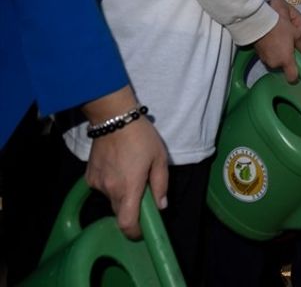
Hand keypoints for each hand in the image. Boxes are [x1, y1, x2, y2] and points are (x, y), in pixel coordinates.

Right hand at [82, 86, 168, 238]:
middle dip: (132, 209)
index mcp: (128, 188)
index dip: (133, 232)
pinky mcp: (88, 176)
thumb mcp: (159, 159)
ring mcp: (96, 184)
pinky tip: (119, 167)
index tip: (141, 231)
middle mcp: (109, 190)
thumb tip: (161, 205)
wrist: (113, 119)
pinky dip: (112, 184)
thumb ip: (161, 185)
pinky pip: (102, 188)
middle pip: (120, 211)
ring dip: (122, 193)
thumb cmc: (141, 138)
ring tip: (131, 172)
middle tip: (143, 193)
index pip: (126, 222)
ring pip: (111, 198)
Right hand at [254, 0, 300, 82]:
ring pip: (276, 60)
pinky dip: (272, 50)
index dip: (296, 74)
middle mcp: (274, 64)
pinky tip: (273, 39)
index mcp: (285, 60)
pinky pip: (269, 56)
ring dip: (280, 53)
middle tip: (290, 43)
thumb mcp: (297, 33)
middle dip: (288, 57)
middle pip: (284, 66)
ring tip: (281, 38)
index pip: (292, 77)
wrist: (258, 20)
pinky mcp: (258, 54)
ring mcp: (264, 60)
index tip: (299, 66)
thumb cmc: (280, 26)